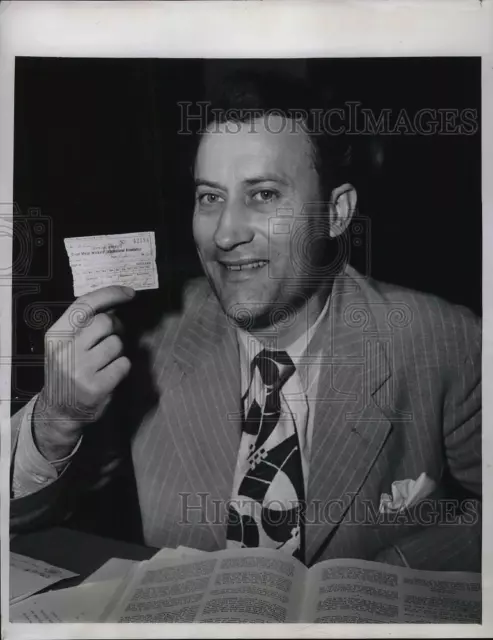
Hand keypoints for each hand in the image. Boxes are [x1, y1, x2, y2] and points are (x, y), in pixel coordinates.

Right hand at [33, 285, 135, 460]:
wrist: (59, 411)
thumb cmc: (67, 371)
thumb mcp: (65, 344)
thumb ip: (83, 325)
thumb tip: (115, 303)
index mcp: (56, 335)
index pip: (84, 304)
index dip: (110, 294)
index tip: (129, 292)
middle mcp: (65, 350)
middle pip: (105, 322)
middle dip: (116, 327)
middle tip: (114, 336)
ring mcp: (80, 370)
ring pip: (116, 343)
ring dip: (118, 350)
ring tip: (106, 360)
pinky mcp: (96, 387)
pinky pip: (123, 364)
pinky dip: (122, 367)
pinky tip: (110, 374)